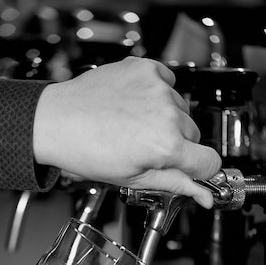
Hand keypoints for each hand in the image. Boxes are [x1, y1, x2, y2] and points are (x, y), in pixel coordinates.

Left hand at [33, 56, 221, 208]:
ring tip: (134, 126)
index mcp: (166, 146)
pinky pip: (167, 81)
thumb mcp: (133, 178)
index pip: (210, 162)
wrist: (56, 121)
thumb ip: (174, 184)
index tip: (191, 170)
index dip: (200, 171)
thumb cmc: (86, 151)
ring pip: (181, 109)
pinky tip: (134, 106)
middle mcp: (167, 113)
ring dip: (165, 119)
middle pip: (194, 135)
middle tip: (145, 148)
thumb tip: (203, 196)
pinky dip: (157, 93)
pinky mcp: (146, 69)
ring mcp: (157, 88)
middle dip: (176, 144)